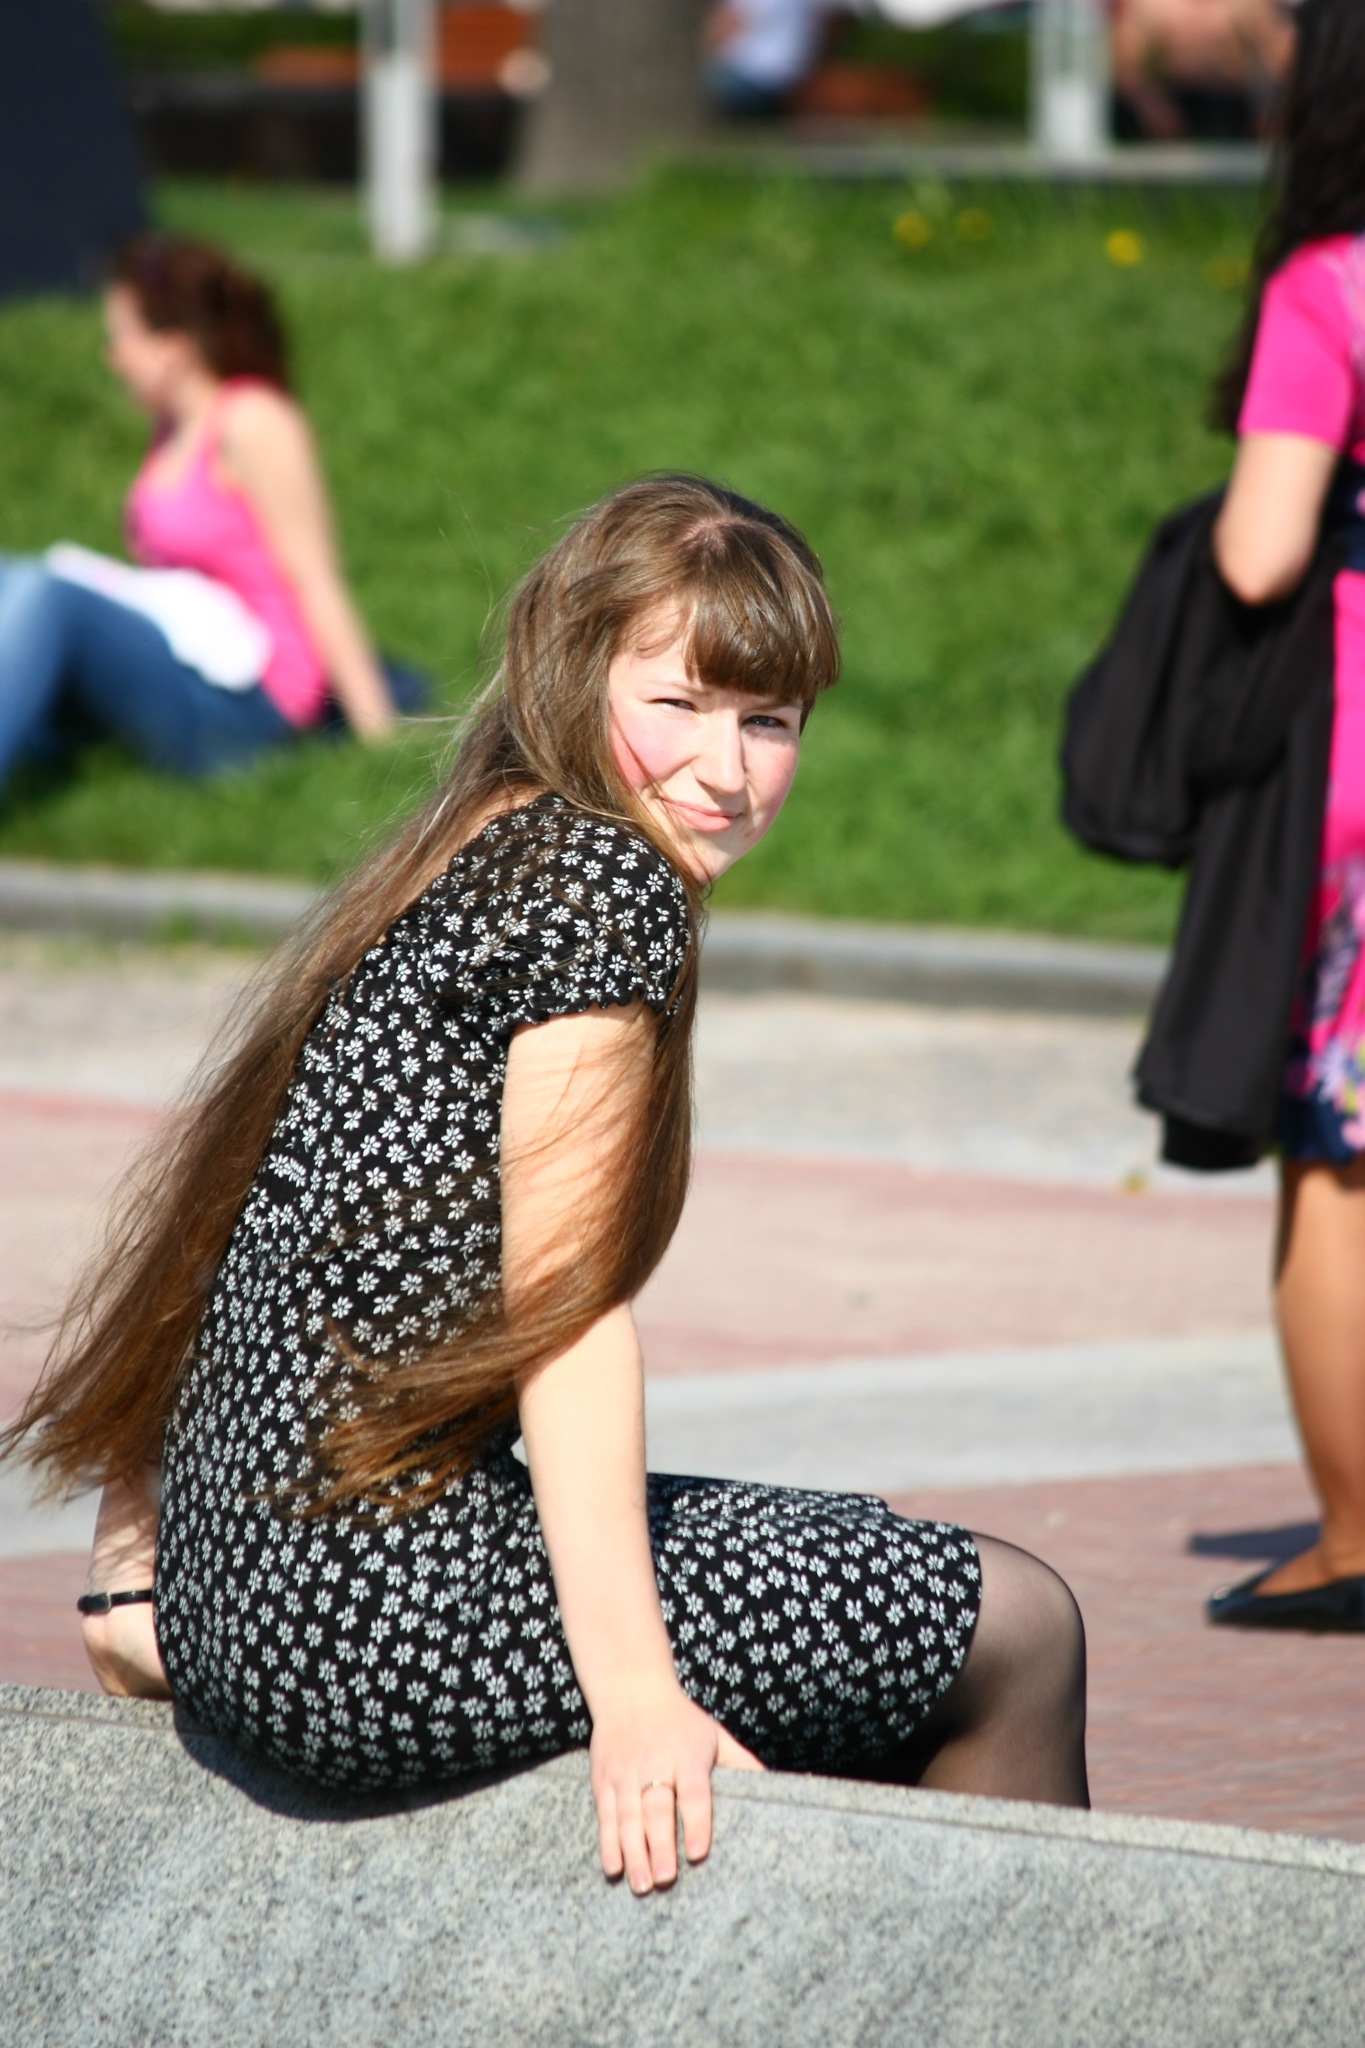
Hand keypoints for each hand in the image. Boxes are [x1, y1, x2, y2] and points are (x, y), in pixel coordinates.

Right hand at [589, 1675, 763, 1894]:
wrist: (631, 1690)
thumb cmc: (680, 1720)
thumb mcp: (713, 1734)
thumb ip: (740, 1763)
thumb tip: (773, 1788)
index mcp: (686, 1756)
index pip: (693, 1792)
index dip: (696, 1822)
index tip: (699, 1852)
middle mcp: (654, 1764)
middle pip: (656, 1808)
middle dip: (660, 1845)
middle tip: (666, 1878)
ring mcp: (626, 1773)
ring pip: (628, 1816)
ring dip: (633, 1852)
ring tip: (642, 1885)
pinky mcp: (604, 1780)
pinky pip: (605, 1815)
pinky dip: (608, 1843)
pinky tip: (614, 1868)